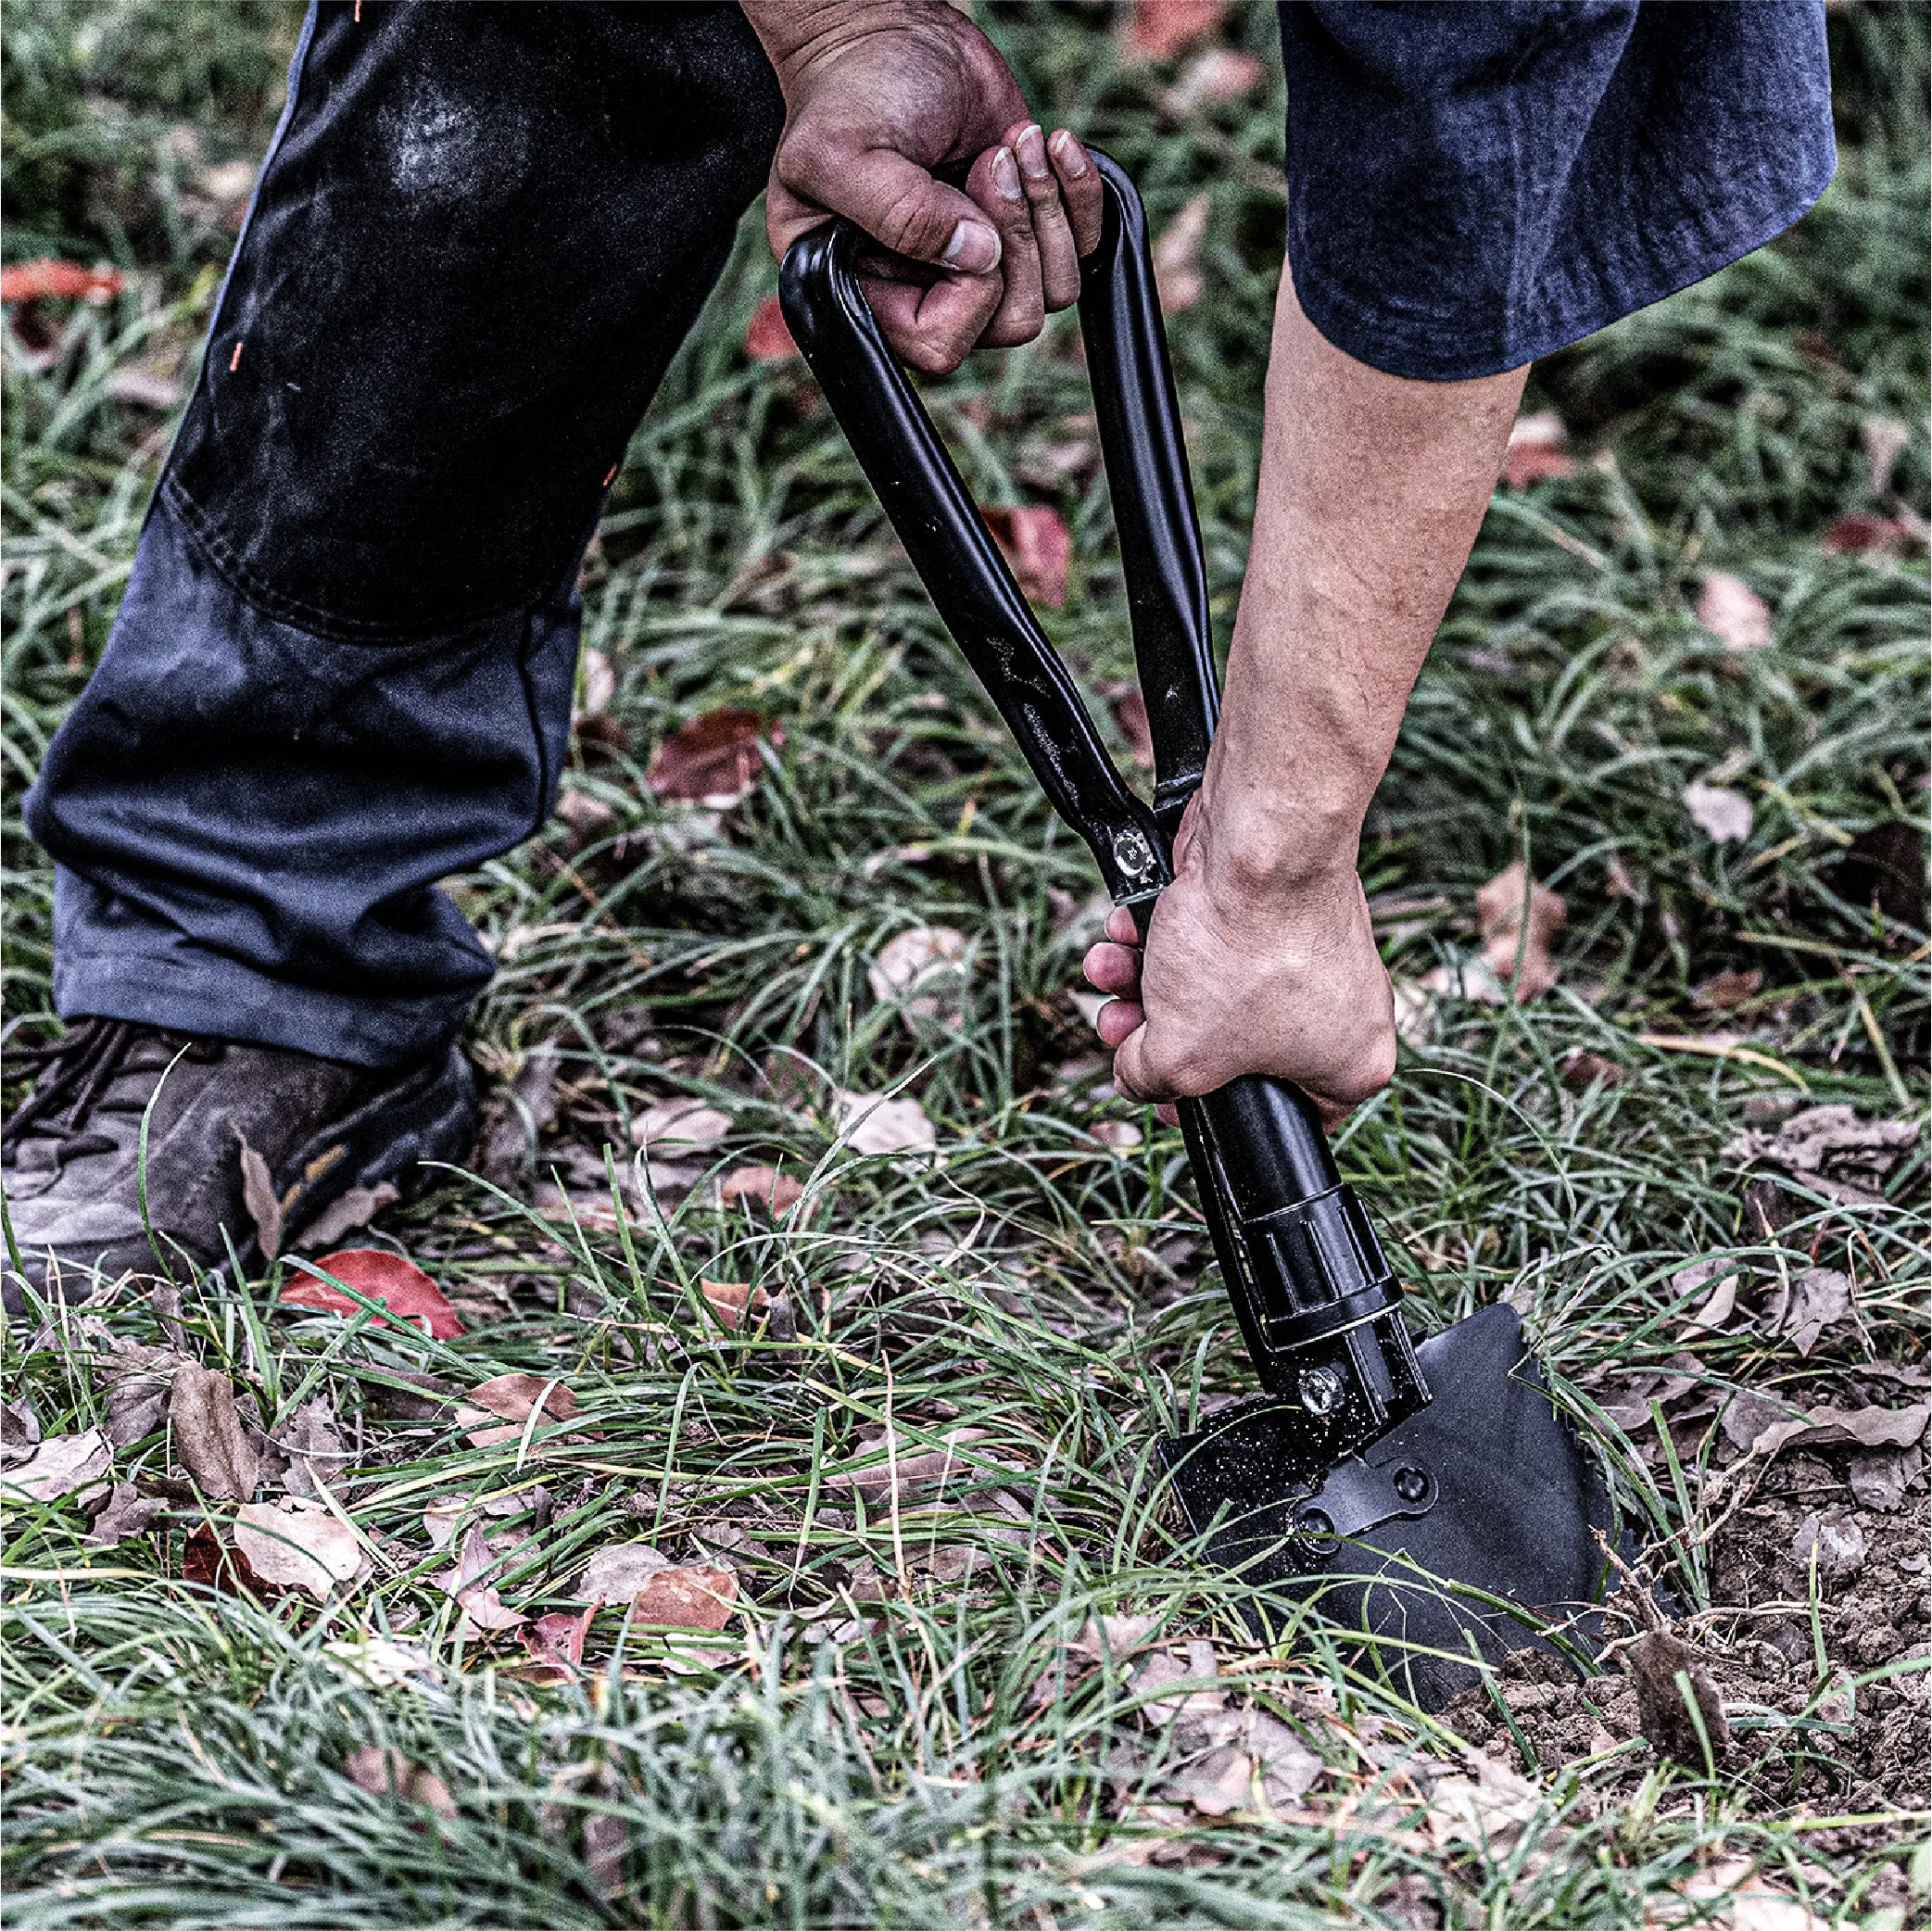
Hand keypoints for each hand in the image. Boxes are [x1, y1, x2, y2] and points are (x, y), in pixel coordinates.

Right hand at [748, 1, 1100, 370]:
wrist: (888, 33)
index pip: (939, 345)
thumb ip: (902, 215)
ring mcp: (983, 261)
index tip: (966, 221)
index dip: (969, 296)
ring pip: (1055, 289)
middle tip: (990, 163)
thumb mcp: (846, 153)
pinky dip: (1079, 193)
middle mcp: (930, 289)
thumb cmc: (850, 92)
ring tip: (1012, 145)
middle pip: (1011, 322)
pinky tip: (1051, 145)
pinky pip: (1084, 246)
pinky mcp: (1026, 224)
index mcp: (870, 293)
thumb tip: (979, 254)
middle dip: (1016, 240)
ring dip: (1046, 210)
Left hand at [1080, 796, 1397, 1130]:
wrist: (1258, 845)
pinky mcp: (1278, 906)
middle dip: (1157, 1030)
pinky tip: (1126, 934)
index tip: (1166, 1094)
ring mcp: (1311, 953)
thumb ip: (1150, 1081)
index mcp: (1346, 1066)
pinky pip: (1215, 940)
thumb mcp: (1180, 1056)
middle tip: (1120, 1024)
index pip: (1273, 1112)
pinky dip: (1165, 939)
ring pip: (1212, 988)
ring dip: (1146, 983)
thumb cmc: (1247, 952)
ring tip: (1110, 971)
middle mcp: (1340, 1010)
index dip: (1206, 1109)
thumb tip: (1136, 1078)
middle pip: (1228, 1046)